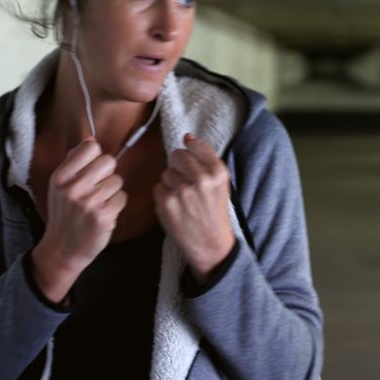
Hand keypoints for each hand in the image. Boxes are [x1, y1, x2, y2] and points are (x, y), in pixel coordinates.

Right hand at [32, 138, 127, 303]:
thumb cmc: (65, 214)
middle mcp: (73, 187)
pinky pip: (122, 197)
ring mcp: (88, 202)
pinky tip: (105, 213)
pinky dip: (117, 204)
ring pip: (118, 180)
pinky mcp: (103, 215)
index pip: (90, 147)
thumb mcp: (59, 186)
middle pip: (109, 161)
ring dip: (113, 191)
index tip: (90, 170)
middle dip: (107, 174)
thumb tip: (91, 140)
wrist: (62, 248)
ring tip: (99, 203)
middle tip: (97, 189)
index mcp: (60, 176)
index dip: (96, 157)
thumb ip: (73, 163)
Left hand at [154, 133, 235, 284]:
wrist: (211, 244)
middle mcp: (201, 179)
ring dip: (171, 182)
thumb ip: (205, 159)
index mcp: (218, 173)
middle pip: (177, 156)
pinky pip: (158, 187)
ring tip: (183, 198)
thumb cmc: (215, 211)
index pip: (196, 145)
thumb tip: (187, 136)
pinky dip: (164, 196)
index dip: (191, 150)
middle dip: (179, 166)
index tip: (192, 160)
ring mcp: (183, 191)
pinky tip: (175, 207)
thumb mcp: (221, 184)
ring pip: (166, 172)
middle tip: (187, 183)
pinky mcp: (167, 203)